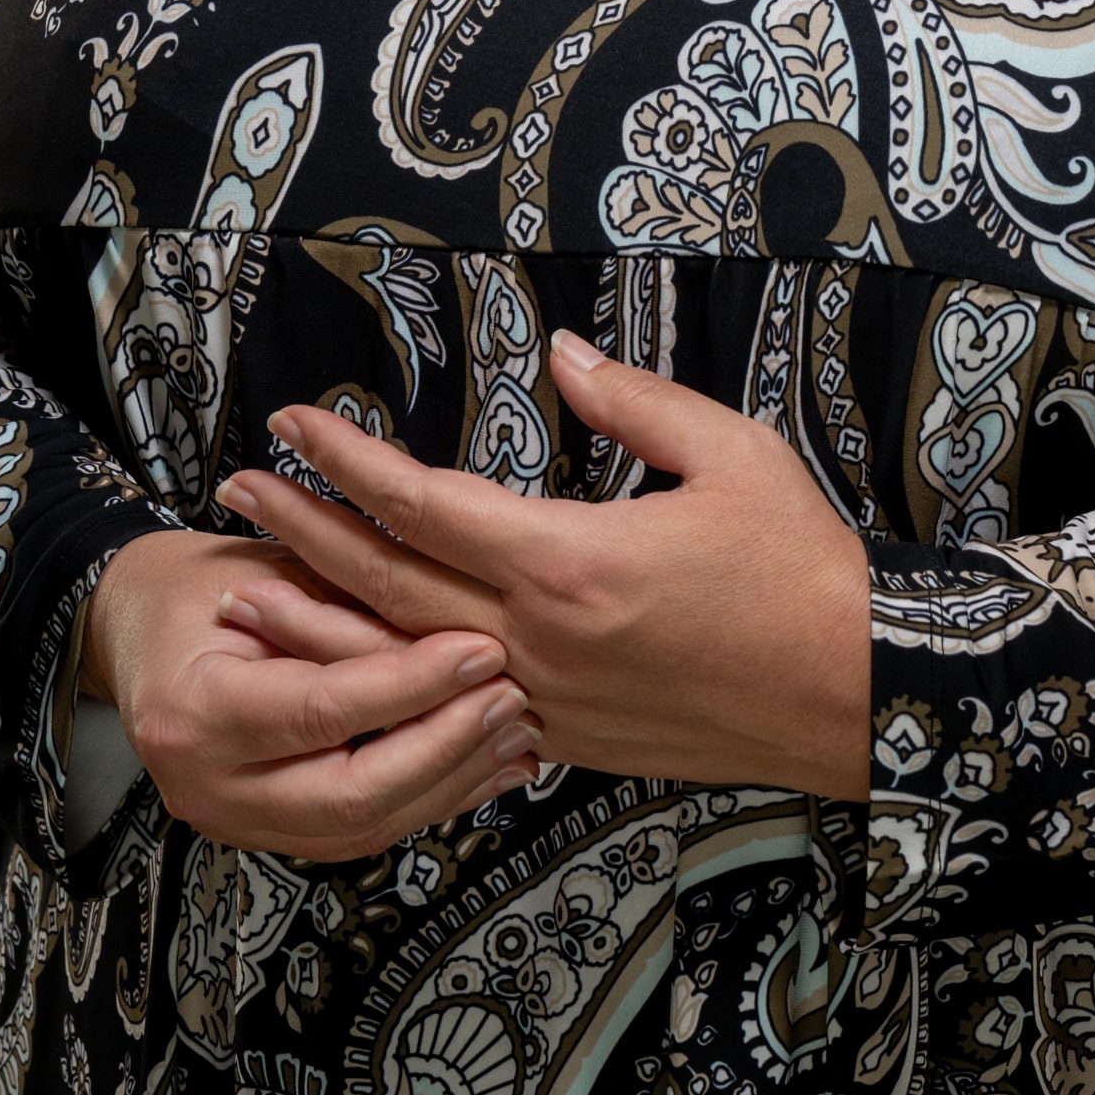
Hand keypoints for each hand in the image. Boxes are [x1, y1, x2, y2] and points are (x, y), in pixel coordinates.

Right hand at [77, 529, 540, 860]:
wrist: (142, 633)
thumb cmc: (201, 590)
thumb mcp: (266, 575)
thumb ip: (346, 615)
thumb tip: (455, 638)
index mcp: (193, 713)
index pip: (323, 711)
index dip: (412, 685)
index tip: (481, 651)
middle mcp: (208, 788)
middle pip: (352, 795)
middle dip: (446, 748)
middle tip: (510, 697)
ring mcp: (236, 823)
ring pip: (367, 828)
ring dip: (452, 782)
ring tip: (514, 732)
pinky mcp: (270, 834)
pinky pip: (363, 831)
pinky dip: (430, 799)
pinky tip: (485, 767)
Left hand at [212, 331, 871, 797]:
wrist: (857, 692)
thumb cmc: (802, 571)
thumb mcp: (730, 454)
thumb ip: (633, 401)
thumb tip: (565, 353)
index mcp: (572, 564)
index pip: (425, 505)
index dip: (349, 462)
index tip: (295, 423)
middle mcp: (541, 642)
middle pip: (390, 585)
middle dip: (302, 535)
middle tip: (236, 497)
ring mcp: (549, 702)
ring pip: (405, 665)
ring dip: (320, 625)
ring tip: (249, 595)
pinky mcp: (568, 741)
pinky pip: (456, 717)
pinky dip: (394, 691)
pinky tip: (355, 679)